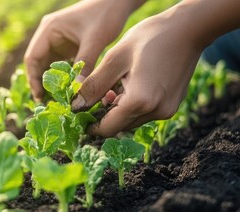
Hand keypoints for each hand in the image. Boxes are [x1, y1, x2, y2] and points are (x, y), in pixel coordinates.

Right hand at [24, 0, 144, 99]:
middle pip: (38, 63)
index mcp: (49, 29)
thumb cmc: (105, 15)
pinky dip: (62, 77)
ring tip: (56, 100)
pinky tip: (67, 90)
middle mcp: (49, 34)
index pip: (33, 57)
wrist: (118, 2)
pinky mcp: (68, 45)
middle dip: (42, 83)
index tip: (40, 96)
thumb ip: (85, 64)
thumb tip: (77, 90)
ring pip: (48, 65)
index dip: (34, 79)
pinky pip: (60, 64)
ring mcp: (58, 40)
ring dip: (52, 81)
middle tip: (47, 102)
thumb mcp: (95, 40)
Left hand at [72, 11, 203, 136]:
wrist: (188, 29)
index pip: (108, 128)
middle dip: (104, 115)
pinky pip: (144, 113)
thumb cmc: (149, 38)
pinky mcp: (171, 106)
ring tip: (115, 84)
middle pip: (119, 126)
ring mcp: (166, 111)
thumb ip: (93, 86)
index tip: (80, 117)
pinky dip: (132, 105)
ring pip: (131, 120)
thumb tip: (76, 107)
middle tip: (97, 93)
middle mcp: (155, 112)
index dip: (91, 126)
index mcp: (139, 101)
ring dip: (118, 109)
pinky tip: (130, 85)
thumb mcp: (114, 59)